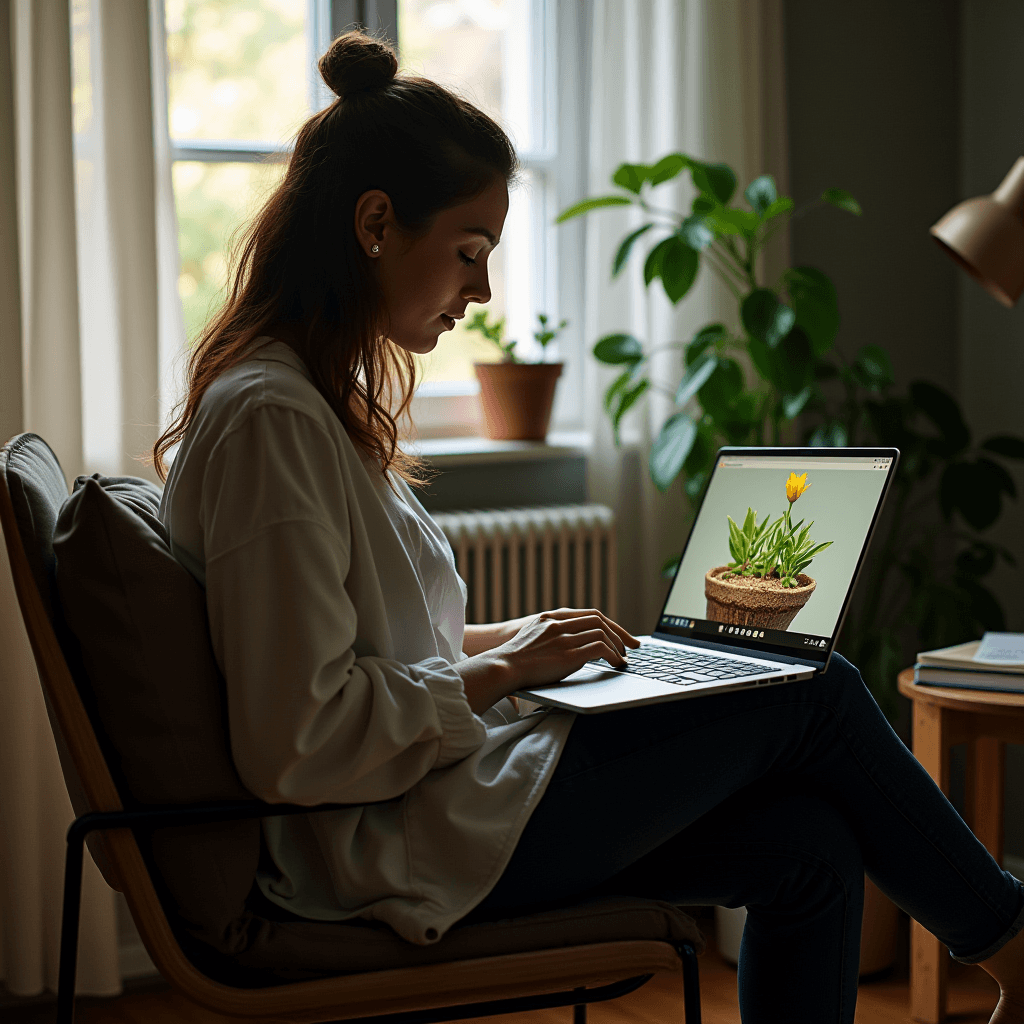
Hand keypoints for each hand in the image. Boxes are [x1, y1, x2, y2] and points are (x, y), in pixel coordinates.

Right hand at [455, 608, 638, 713]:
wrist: (501, 667)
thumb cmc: (514, 660)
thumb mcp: (532, 637)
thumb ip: (551, 634)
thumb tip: (570, 644)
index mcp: (551, 617)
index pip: (589, 614)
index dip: (609, 624)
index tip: (621, 635)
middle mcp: (558, 623)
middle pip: (599, 619)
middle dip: (619, 633)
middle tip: (632, 646)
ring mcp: (563, 637)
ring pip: (602, 632)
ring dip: (617, 646)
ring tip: (622, 659)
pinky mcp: (567, 654)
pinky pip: (600, 648)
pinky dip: (612, 655)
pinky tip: (615, 664)